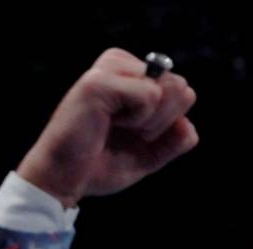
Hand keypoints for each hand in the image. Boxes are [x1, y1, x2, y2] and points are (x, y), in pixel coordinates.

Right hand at [17, 47, 197, 207]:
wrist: (65, 180)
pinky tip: (110, 123)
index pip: (181, 90)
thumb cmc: (99, 166)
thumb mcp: (148, 155)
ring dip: (151, 122)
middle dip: (164, 121)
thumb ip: (173, 141)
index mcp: (130, 75)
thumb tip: (188, 125)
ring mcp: (109, 70)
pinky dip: (139, 120)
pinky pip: (150, 95)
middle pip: (179, 85)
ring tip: (118, 127)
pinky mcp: (100, 81)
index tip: (136, 135)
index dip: (169, 123)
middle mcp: (119, 64)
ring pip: (168, 88)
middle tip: (128, 133)